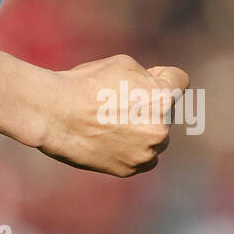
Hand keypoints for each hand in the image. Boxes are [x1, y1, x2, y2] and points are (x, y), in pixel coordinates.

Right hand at [37, 53, 188, 176]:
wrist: (54, 113)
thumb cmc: (85, 83)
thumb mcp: (122, 64)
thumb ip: (149, 77)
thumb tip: (156, 90)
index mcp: (163, 97)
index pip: (179, 80)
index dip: (162, 76)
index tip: (146, 79)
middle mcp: (161, 128)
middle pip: (165, 113)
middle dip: (148, 107)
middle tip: (116, 102)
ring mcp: (146, 152)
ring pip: (155, 140)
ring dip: (141, 132)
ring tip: (109, 122)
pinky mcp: (130, 169)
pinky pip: (141, 159)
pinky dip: (130, 151)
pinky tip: (107, 139)